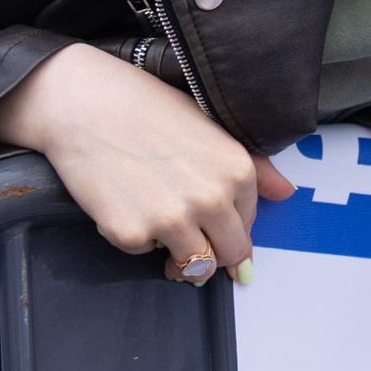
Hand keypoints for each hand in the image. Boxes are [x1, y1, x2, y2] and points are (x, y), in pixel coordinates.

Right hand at [0, 43, 294, 276]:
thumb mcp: (212, 128)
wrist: (85, 103)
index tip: (217, 227)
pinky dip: (136, 237)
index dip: (231, 229)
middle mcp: (211, 200)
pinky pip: (143, 253)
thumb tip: (285, 194)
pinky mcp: (131, 233)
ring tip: (161, 226)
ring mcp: (171, 220)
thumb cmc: (146, 108)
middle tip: (194, 242)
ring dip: (181, 259)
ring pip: (193, 267)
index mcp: (237, 173)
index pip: (249, 226)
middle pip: (229, 255)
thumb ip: (256, 167)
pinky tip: (126, 204)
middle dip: (216, 257)